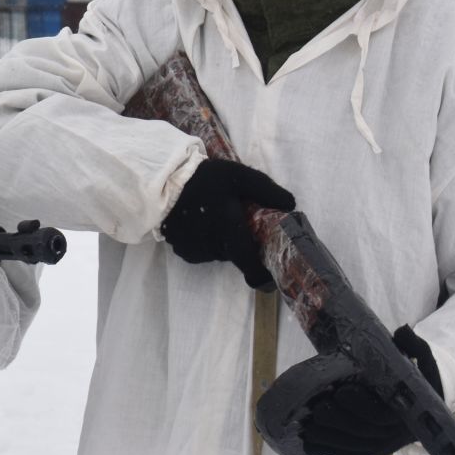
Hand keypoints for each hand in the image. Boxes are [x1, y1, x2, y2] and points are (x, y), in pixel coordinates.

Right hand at [160, 158, 295, 288]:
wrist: (163, 180)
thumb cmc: (205, 178)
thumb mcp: (240, 175)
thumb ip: (267, 191)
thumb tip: (291, 206)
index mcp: (228, 230)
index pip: (249, 264)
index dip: (261, 276)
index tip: (269, 279)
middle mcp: (211, 246)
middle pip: (234, 255)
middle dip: (240, 244)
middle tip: (237, 223)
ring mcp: (193, 250)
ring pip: (217, 254)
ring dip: (221, 242)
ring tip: (214, 218)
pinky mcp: (180, 250)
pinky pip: (201, 252)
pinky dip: (204, 243)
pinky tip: (199, 224)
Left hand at [296, 327, 443, 454]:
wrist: (423, 407)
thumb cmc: (417, 381)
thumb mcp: (421, 362)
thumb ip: (414, 346)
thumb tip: (403, 332)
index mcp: (407, 413)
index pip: (382, 415)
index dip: (360, 406)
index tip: (341, 391)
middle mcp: (394, 435)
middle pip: (362, 433)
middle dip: (337, 421)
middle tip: (317, 407)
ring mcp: (380, 446)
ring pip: (351, 447)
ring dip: (327, 438)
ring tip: (305, 425)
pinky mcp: (368, 452)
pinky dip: (326, 450)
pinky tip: (306, 441)